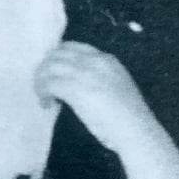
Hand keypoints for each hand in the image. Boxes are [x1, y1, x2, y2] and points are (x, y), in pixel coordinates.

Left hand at [35, 40, 159, 157]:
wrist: (137, 131)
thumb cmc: (130, 118)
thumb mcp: (117, 87)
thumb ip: (99, 78)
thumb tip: (75, 82)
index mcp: (107, 60)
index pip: (73, 47)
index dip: (58, 58)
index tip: (54, 72)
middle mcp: (94, 61)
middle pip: (57, 53)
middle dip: (46, 68)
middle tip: (44, 85)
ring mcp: (84, 74)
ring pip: (49, 67)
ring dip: (41, 81)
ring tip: (45, 97)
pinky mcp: (75, 89)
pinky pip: (48, 84)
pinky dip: (43, 93)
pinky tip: (47, 104)